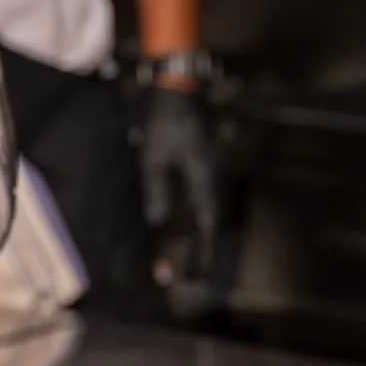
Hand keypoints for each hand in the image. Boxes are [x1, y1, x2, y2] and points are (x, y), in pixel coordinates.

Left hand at [138, 85, 218, 261]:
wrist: (178, 86)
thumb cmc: (164, 120)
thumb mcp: (153, 156)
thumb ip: (157, 190)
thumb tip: (157, 222)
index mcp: (204, 179)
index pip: (206, 226)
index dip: (201, 254)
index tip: (193, 279)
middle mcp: (212, 178)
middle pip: (206, 223)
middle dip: (193, 251)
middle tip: (175, 276)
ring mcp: (209, 170)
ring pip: (202, 212)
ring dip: (189, 236)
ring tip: (168, 259)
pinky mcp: (201, 163)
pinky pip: (196, 198)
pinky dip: (187, 217)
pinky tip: (173, 225)